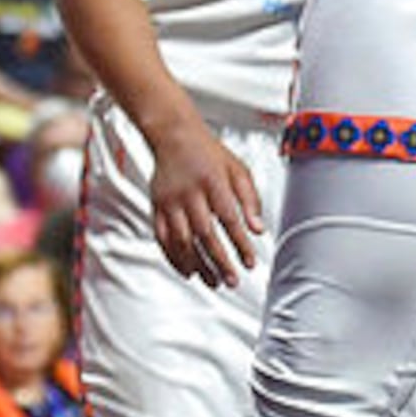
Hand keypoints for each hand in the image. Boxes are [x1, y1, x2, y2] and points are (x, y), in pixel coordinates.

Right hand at [145, 108, 266, 288]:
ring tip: (213, 281)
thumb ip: (250, 199)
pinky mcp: (156, 207)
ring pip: (181, 240)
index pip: (229, 218)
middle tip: (232, 280)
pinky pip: (162, 239)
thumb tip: (259, 229)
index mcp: (213, 181)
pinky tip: (188, 271)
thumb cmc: (210, 153)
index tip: (250, 263)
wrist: (174, 135)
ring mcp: (169, 201)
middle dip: (219, 261)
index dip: (240, 244)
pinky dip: (174, 258)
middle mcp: (189, 193)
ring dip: (197, 265)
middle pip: (204, 234)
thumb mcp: (238, 169)